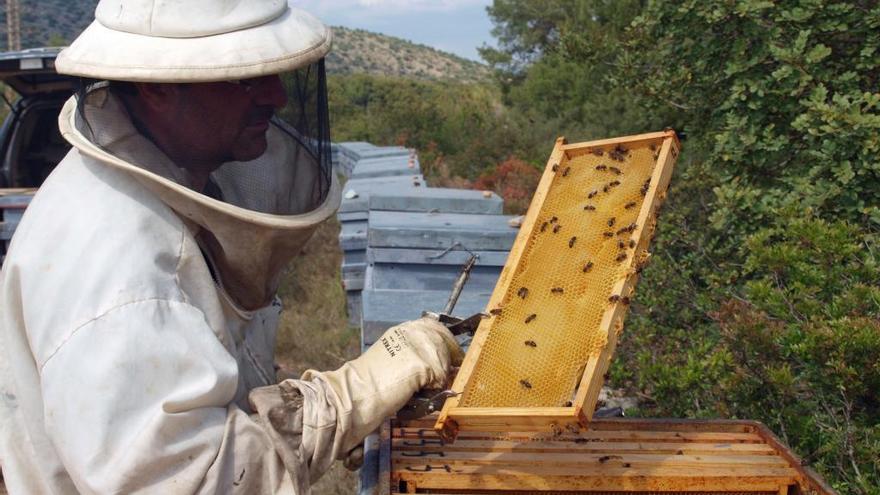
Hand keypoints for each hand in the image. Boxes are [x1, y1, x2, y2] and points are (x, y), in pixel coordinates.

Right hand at [301, 317, 462, 454]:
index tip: (452, 355)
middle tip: (447, 375)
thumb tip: (440, 365)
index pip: (435, 326)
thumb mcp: (393, 359)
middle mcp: (411, 332)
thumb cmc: (368, 385)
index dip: (446, 340)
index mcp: (402, 329)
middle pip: (445, 340)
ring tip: (420, 390)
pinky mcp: (423, 364)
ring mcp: (418, 346)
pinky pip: (441, 380)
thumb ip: (414, 355)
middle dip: (449, 358)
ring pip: (445, 362)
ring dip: (438, 378)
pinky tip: (415, 395)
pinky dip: (433, 392)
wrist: (353, 396)